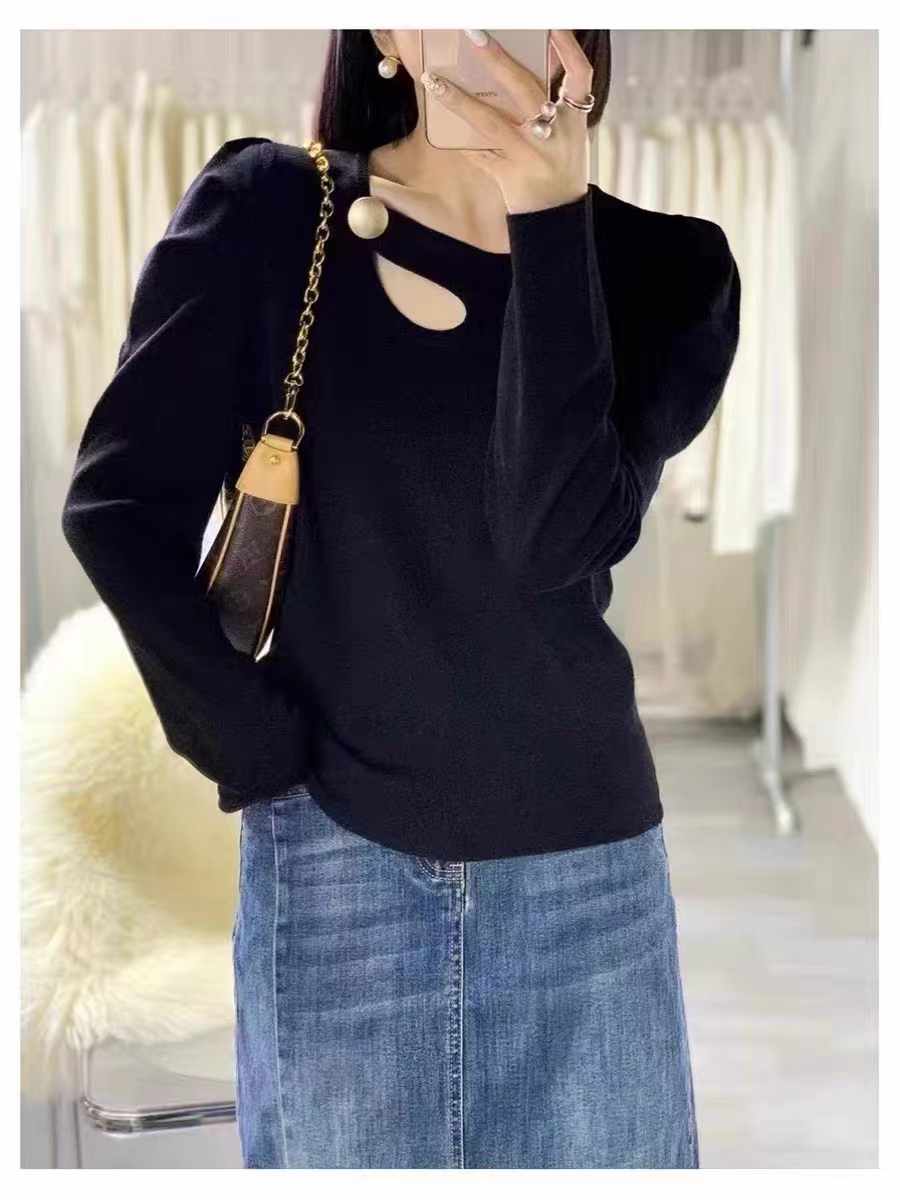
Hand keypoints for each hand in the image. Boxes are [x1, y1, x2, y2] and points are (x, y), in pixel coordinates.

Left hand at [420, 29, 592, 214]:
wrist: (558, 218)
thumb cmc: (560, 167)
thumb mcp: (568, 133)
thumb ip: (551, 102)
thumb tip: (514, 67)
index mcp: (574, 119)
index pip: (580, 74)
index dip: (568, 47)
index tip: (553, 24)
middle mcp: (553, 134)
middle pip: (525, 89)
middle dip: (498, 60)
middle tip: (473, 34)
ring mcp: (529, 156)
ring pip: (490, 122)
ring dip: (459, 100)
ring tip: (433, 81)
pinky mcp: (508, 175)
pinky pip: (479, 152)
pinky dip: (460, 138)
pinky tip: (439, 121)